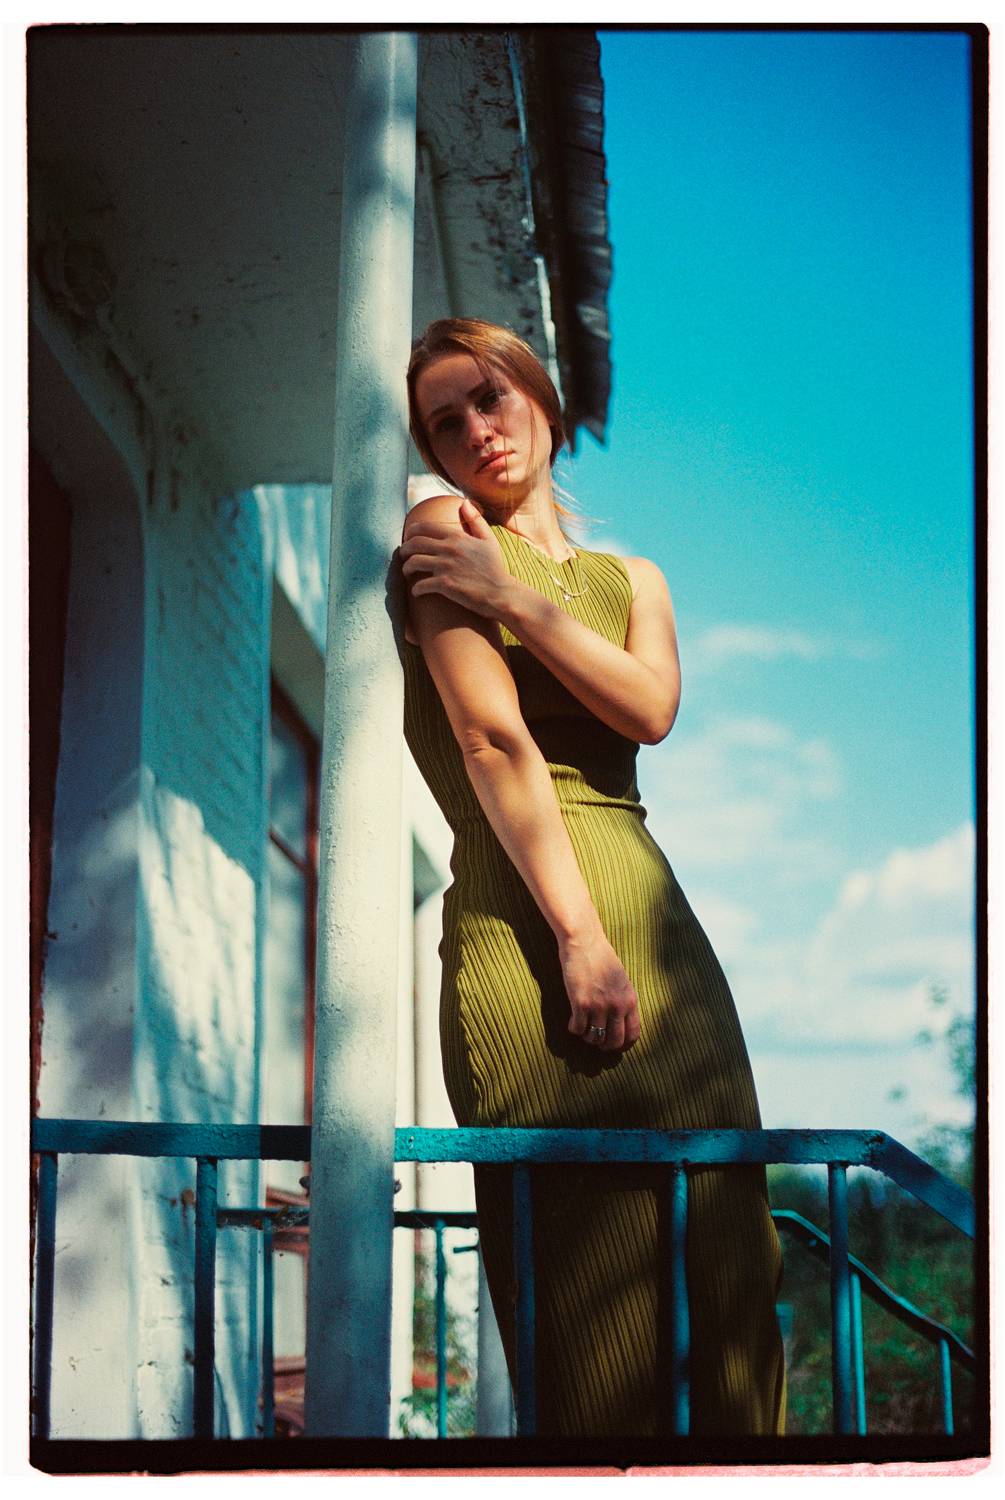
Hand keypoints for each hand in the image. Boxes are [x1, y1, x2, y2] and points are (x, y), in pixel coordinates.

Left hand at [398, 499, 512, 619]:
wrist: (501, 594)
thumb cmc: (495, 568)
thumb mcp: (489, 540)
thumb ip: (475, 520)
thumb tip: (465, 502)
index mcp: (457, 537)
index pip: (424, 528)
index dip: (410, 532)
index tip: (408, 538)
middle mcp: (449, 549)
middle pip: (414, 543)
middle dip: (404, 549)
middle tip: (403, 555)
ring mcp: (446, 567)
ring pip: (414, 562)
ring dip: (406, 568)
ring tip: (407, 572)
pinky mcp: (446, 585)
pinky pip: (421, 585)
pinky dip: (416, 589)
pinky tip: (417, 592)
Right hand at [559, 927, 640, 1052]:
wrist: (584, 941)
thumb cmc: (602, 957)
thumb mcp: (621, 980)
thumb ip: (623, 1001)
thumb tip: (621, 1022)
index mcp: (630, 1000)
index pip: (632, 1034)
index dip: (623, 1044)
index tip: (614, 1044)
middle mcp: (616, 1006)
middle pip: (613, 1042)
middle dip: (604, 1045)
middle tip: (596, 1040)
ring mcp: (598, 1006)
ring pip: (594, 1038)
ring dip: (588, 1037)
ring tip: (584, 1028)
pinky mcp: (580, 1003)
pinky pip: (577, 1029)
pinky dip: (574, 1029)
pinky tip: (572, 1021)